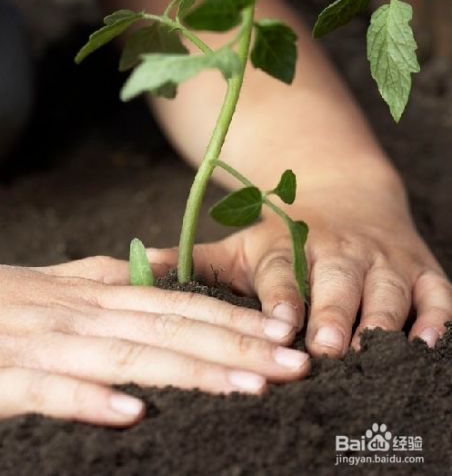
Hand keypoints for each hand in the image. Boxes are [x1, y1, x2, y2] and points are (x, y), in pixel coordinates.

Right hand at [0, 258, 308, 426]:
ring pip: (130, 355)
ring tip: (249, 384)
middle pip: (171, 327)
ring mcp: (46, 345)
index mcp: (97, 293)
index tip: (283, 331)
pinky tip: (134, 414)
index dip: (234, 317)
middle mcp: (82, 314)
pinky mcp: (4, 379)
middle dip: (237, 345)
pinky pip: (54, 391)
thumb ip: (104, 281)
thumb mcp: (58, 284)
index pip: (179, 303)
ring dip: (192, 370)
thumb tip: (150, 277)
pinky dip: (94, 400)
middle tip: (294, 361)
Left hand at [150, 176, 451, 357]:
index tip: (278, 325)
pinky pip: (435, 294)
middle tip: (327, 347)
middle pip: (338, 284)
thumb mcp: (239, 243)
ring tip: (374, 354)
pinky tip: (429, 344)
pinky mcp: (419, 269)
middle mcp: (337, 251)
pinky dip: (436, 318)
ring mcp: (382, 260)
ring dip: (381, 321)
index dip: (282, 299)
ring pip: (386, 292)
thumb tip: (129, 273)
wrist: (345, 196)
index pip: (283, 275)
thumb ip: (193, 263)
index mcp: (288, 246)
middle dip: (334, 314)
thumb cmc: (283, 233)